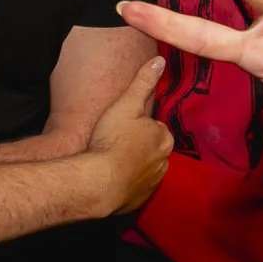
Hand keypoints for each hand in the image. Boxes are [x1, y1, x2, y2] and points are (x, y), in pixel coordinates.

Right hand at [85, 56, 173, 214]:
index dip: (142, 126)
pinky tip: (110, 178)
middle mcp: (164, 163)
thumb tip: (160, 60)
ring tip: (112, 160)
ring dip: (133, 166)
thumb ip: (143, 82)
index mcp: (163, 138)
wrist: (99, 182)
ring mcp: (152, 184)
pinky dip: (126, 184)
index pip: (158, 128)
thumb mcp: (126, 104)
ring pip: (145, 170)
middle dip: (140, 147)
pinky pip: (135, 189)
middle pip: (153, 150)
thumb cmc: (112, 139)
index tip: (126, 126)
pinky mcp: (138, 201)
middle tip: (116, 142)